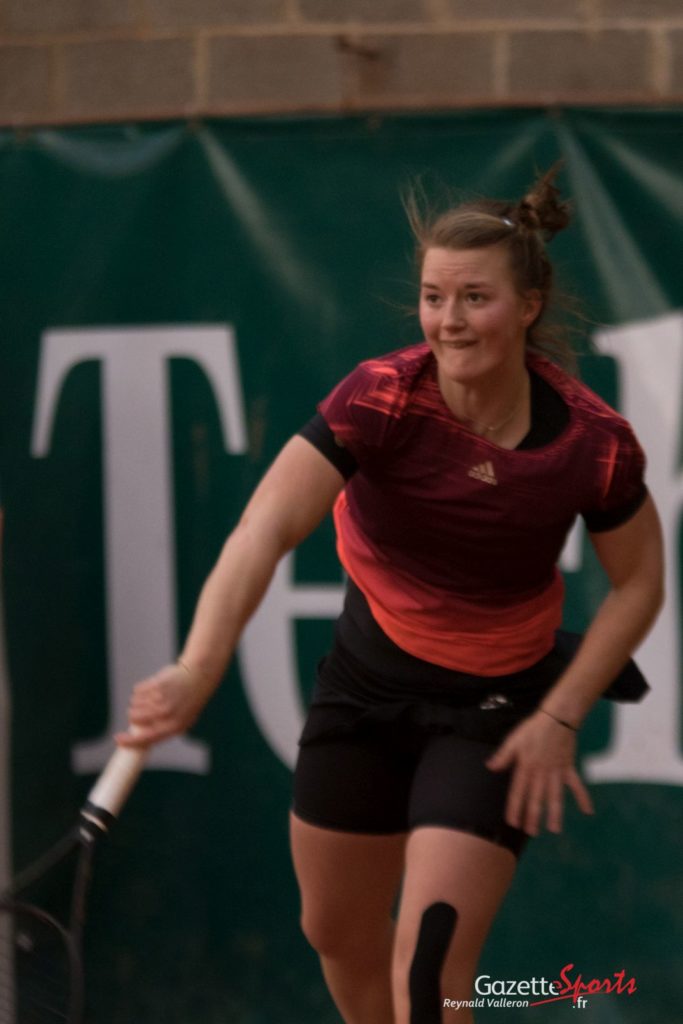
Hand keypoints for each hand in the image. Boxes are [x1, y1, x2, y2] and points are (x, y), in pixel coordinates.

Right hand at [115, 663, 207, 747]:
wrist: (198, 679)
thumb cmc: (187, 703)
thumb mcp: (181, 721)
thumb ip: (163, 730)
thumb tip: (140, 740)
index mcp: (173, 727)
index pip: (146, 738)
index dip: (129, 740)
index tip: (117, 739)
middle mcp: (166, 714)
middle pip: (134, 717)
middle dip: (133, 714)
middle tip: (142, 710)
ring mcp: (161, 698)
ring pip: (134, 703)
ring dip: (138, 701)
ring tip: (152, 698)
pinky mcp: (157, 684)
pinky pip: (137, 690)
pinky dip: (141, 690)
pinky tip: (153, 688)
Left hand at [486, 711, 593, 835]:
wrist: (556, 718)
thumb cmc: (533, 729)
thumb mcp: (513, 740)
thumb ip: (503, 756)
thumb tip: (490, 767)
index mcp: (526, 767)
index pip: (518, 791)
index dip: (515, 807)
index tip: (513, 822)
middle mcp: (541, 772)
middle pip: (536, 798)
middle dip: (533, 817)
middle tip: (531, 833)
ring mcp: (556, 772)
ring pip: (555, 796)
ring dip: (555, 813)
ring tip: (554, 829)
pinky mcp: (568, 768)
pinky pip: (576, 785)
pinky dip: (583, 798)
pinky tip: (588, 811)